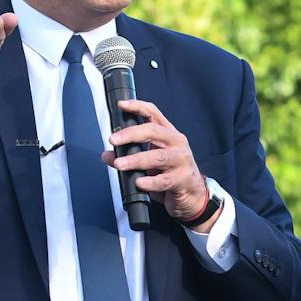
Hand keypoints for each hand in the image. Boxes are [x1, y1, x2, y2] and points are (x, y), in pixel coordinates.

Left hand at [106, 98, 210, 222]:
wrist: (192, 195)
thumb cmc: (171, 173)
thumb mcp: (150, 162)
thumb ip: (128, 156)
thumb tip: (107, 155)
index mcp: (168, 134)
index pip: (153, 113)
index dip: (138, 106)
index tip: (122, 105)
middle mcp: (176, 143)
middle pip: (153, 131)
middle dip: (131, 134)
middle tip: (114, 140)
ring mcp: (181, 160)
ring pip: (157, 157)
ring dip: (136, 160)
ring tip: (120, 164)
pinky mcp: (182, 179)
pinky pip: (164, 180)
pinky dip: (150, 182)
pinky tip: (139, 183)